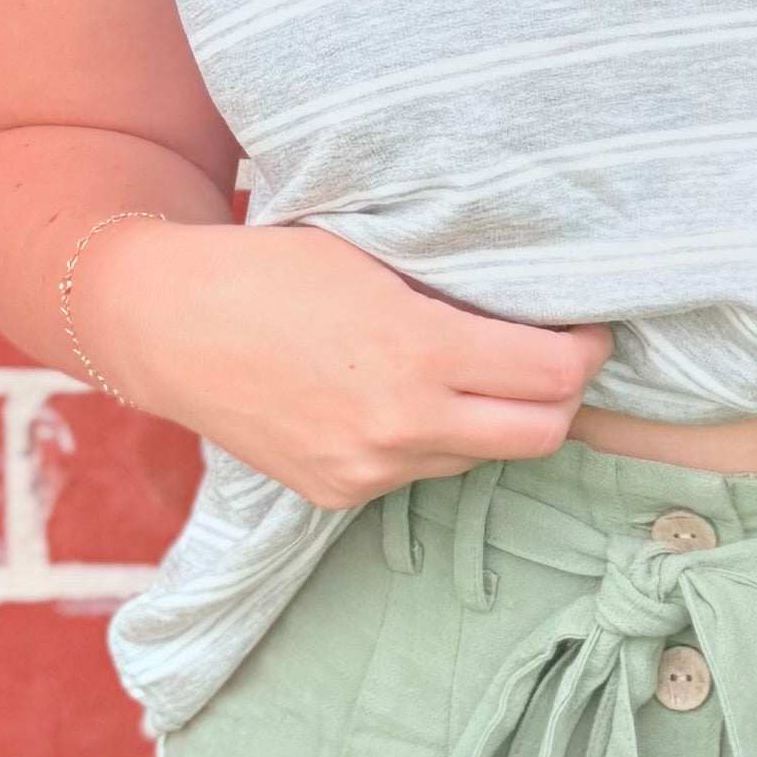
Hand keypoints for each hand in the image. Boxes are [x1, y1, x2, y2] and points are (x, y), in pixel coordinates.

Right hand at [80, 215, 609, 512]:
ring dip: (493, 419)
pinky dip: (430, 439)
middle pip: (541, 435)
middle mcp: (400, 426)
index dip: (589, 349)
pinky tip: (403, 398)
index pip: (555, 376)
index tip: (587, 326)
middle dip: (563, 396)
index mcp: (418, 352)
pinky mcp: (336, 496)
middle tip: (558, 355)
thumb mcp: (378, 260)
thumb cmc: (273, 266)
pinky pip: (416, 472)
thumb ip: (459, 297)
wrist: (166, 323)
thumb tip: (540, 309)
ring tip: (472, 370)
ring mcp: (366, 471)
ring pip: (478, 457)